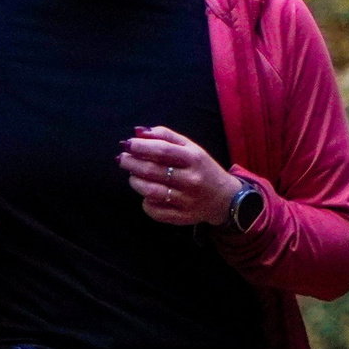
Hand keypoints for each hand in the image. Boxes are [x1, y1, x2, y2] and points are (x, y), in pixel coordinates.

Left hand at [120, 126, 236, 226]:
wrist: (225, 198)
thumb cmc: (202, 168)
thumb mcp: (190, 147)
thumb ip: (165, 136)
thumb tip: (138, 131)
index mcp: (194, 159)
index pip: (162, 150)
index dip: (141, 147)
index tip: (128, 144)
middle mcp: (191, 180)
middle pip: (153, 171)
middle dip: (132, 163)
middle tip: (122, 159)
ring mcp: (186, 201)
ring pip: (151, 192)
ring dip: (135, 182)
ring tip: (133, 176)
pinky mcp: (182, 217)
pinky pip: (155, 211)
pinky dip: (146, 203)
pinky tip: (147, 195)